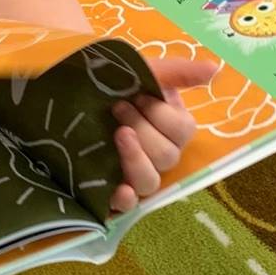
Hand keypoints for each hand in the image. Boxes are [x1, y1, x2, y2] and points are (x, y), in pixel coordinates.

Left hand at [107, 56, 218, 212]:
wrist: (60, 91)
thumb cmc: (105, 79)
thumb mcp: (140, 69)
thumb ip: (177, 71)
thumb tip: (215, 69)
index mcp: (168, 125)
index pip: (183, 131)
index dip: (162, 115)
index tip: (138, 96)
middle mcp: (154, 152)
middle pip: (167, 157)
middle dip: (144, 130)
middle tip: (118, 108)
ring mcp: (132, 173)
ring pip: (150, 182)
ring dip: (136, 158)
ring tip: (117, 136)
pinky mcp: (108, 189)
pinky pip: (127, 205)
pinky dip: (126, 198)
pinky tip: (119, 189)